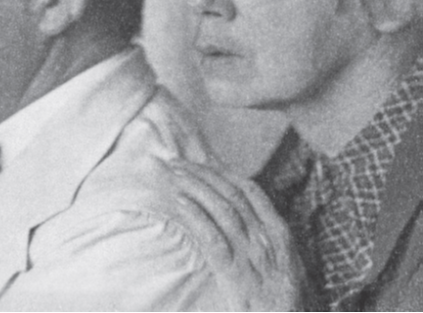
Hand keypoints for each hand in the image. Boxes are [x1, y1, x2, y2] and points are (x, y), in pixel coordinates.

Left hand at [169, 158, 307, 311]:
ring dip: (195, 187)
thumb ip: (269, 238)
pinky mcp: (235, 275)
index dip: (224, 173)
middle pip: (231, 193)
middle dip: (203, 173)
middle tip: (178, 163)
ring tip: (174, 174)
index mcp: (279, 233)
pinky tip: (180, 202)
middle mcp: (266, 238)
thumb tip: (246, 214)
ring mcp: (251, 255)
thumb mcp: (287, 264)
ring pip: (221, 209)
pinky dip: (196, 216)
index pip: (250, 190)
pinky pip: (213, 238)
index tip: (203, 163)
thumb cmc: (287, 303)